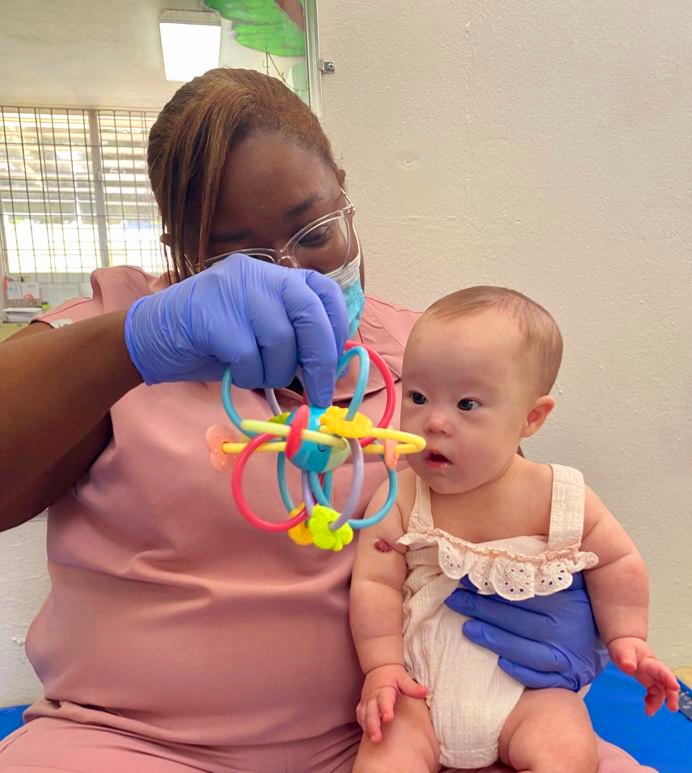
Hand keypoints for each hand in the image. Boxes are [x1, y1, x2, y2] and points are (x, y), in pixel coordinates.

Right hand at [124, 254, 347, 405]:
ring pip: (281, 341)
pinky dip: (246, 376)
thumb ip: (294, 339)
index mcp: (275, 276)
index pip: (324, 292)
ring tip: (255, 375)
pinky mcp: (212, 315)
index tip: (335, 362)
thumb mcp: (260, 333)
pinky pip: (248, 357)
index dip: (337, 329)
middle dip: (321, 362)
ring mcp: (234, 291)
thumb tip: (330, 368)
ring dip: (274, 372)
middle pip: (310, 316)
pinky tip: (232, 373)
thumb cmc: (212, 341)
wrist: (150, 338)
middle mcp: (259, 275)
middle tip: (319, 395)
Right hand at [357, 665, 427, 742]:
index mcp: (384, 689)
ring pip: (364, 714)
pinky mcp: (363, 703)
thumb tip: (426, 691)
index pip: (384, 699)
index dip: (385, 709)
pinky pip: (360, 715)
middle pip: (371, 711)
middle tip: (377, 738)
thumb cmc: (393, 675)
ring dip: (367, 727)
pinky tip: (367, 733)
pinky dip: (363, 724)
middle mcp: (374, 695)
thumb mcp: (404, 678)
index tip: (388, 718)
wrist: (379, 667)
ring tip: (373, 740)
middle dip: (373, 725)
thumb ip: (413, 687)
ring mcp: (367, 700)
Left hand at [445, 572, 608, 689]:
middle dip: (482, 608)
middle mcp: (574, 627)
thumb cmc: (577, 593)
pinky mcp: (573, 677)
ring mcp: (574, 654)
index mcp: (572, 596)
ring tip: (466, 628)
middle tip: (455, 599)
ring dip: (493, 639)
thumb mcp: (569, 570)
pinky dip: (520, 671)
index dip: (493, 582)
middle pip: (520, 618)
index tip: (466, 575)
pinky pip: (543, 678)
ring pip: (527, 649)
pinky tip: (497, 662)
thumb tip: (507, 547)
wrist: (611, 629)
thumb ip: (547, 558)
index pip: (525, 591)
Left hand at [609, 636, 679, 715]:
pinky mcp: (648, 683)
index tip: (675, 687)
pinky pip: (654, 694)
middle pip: (667, 684)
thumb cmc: (625, 647)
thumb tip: (629, 667)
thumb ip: (626, 658)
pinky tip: (647, 706)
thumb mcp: (623, 651)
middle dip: (671, 696)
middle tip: (672, 708)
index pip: (662, 670)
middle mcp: (654, 671)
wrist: (624, 646)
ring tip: (649, 712)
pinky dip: (652, 702)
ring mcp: (652, 678)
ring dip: (658, 703)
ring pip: (661, 692)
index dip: (669, 679)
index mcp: (650, 662)